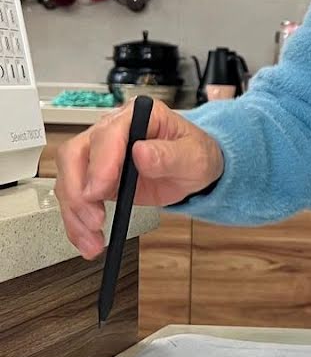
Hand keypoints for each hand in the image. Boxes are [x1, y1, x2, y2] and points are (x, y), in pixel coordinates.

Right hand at [54, 99, 223, 258]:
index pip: (106, 134)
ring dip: (74, 213)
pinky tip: (87, 239)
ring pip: (69, 179)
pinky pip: (75, 198)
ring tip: (92, 238)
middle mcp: (112, 132)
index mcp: (137, 116)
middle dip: (78, 191)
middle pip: (75, 155)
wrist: (193, 172)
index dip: (100, 164)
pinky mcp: (95, 179)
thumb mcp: (194, 156)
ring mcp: (100, 155)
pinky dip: (76, 222)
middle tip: (94, 219)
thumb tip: (141, 152)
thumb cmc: (194, 155)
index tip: (101, 191)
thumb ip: (169, 154)